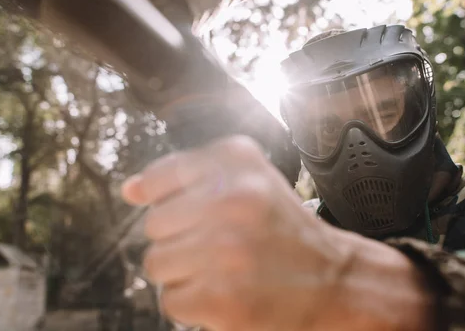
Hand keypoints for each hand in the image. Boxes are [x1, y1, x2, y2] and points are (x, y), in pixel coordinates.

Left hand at [122, 135, 432, 330]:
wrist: (336, 282)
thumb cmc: (284, 230)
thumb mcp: (249, 179)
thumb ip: (187, 175)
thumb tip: (128, 189)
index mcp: (237, 161)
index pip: (160, 176)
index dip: (166, 199)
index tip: (191, 214)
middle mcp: (232, 198)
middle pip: (154, 225)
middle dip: (181, 238)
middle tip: (221, 245)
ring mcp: (226, 250)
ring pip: (156, 263)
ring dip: (184, 272)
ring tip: (223, 270)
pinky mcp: (223, 299)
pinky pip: (170, 299)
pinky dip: (192, 302)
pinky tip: (225, 293)